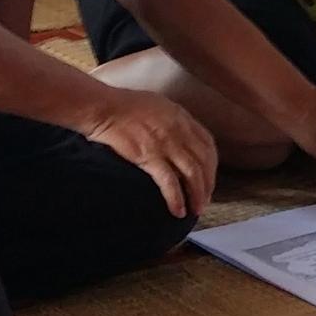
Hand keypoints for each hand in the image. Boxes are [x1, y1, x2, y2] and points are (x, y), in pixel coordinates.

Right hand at [82, 88, 218, 218]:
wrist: (104, 108)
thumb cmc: (124, 106)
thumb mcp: (157, 105)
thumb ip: (172, 120)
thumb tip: (179, 136)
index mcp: (181, 116)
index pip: (208, 143)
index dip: (212, 165)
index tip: (209, 178)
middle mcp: (178, 129)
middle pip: (204, 161)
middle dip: (208, 183)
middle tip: (205, 200)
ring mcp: (166, 143)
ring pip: (192, 173)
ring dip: (197, 194)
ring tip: (196, 210)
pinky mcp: (149, 156)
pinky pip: (169, 181)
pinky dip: (176, 198)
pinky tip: (177, 210)